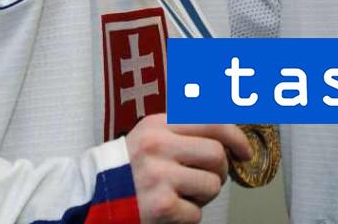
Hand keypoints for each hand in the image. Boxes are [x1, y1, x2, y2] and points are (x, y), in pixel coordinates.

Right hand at [126, 115, 250, 223]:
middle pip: (217, 154)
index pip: (211, 122)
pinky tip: (171, 210)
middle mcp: (158, 146)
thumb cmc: (128, 168)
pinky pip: (196, 213)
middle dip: (220, 171)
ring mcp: (159, 176)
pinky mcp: (161, 206)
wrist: (92, 200)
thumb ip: (184, 129)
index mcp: (158, 125)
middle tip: (208, 178)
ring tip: (185, 195)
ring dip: (205, 195)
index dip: (236, 137)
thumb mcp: (151, 135)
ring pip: (212, 184)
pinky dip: (189, 216)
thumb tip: (230, 134)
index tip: (246, 151)